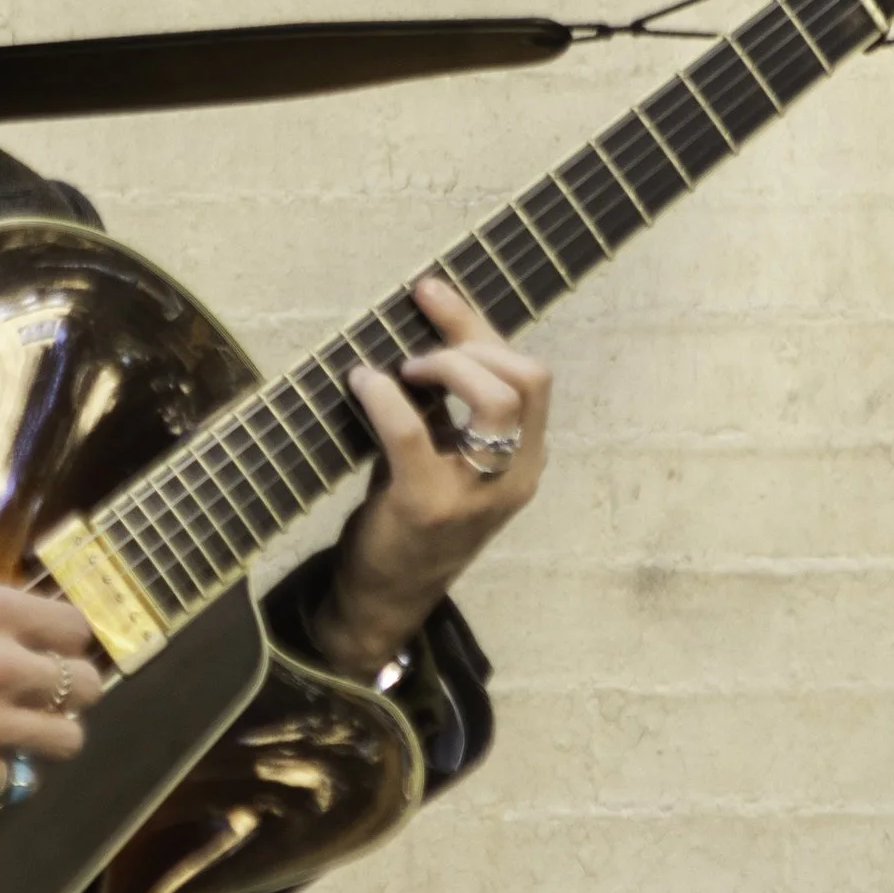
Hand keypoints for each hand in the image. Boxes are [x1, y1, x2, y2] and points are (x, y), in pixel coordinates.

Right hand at [0, 567, 99, 803]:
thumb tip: (14, 617)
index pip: (76, 630)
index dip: (67, 643)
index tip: (51, 652)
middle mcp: (1, 665)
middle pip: (88, 687)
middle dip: (69, 691)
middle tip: (43, 696)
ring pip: (67, 740)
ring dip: (46, 736)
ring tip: (19, 734)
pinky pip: (10, 782)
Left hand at [310, 274, 550, 674]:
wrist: (383, 599)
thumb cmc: (409, 519)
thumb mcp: (444, 457)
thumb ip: (449, 407)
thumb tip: (424, 329)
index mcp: (526, 460)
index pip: (530, 376)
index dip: (481, 327)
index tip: (432, 294)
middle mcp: (515, 477)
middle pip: (527, 379)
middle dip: (470, 344)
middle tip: (418, 354)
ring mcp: (477, 494)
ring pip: (497, 400)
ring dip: (447, 367)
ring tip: (404, 371)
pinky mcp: (429, 506)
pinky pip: (415, 433)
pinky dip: (386, 398)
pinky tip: (363, 384)